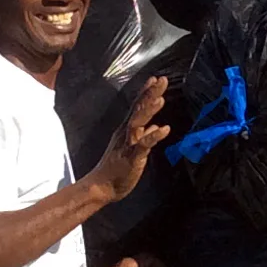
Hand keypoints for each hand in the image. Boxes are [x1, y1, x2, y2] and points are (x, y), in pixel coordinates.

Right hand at [87, 76, 169, 202]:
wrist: (101, 187)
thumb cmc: (117, 169)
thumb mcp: (134, 149)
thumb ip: (145, 136)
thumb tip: (156, 126)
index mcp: (127, 131)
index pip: (137, 107)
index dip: (146, 93)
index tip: (155, 79)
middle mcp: (126, 133)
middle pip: (138, 110)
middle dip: (150, 94)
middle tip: (162, 80)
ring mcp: (128, 144)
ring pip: (138, 123)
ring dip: (148, 110)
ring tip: (160, 98)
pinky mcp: (131, 157)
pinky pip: (143, 145)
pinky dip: (153, 136)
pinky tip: (165, 129)